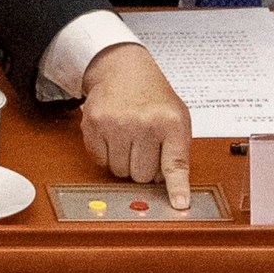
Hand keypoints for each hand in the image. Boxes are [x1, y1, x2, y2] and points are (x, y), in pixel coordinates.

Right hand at [79, 42, 191, 208]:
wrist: (123, 68)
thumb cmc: (153, 96)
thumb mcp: (177, 116)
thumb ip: (177, 151)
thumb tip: (172, 189)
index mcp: (170, 122)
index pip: (175, 164)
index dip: (177, 188)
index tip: (180, 204)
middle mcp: (144, 123)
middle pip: (143, 177)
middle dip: (143, 167)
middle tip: (145, 146)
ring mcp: (117, 124)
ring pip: (120, 173)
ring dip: (124, 162)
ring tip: (129, 138)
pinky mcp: (94, 125)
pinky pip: (100, 162)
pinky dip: (106, 154)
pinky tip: (113, 135)